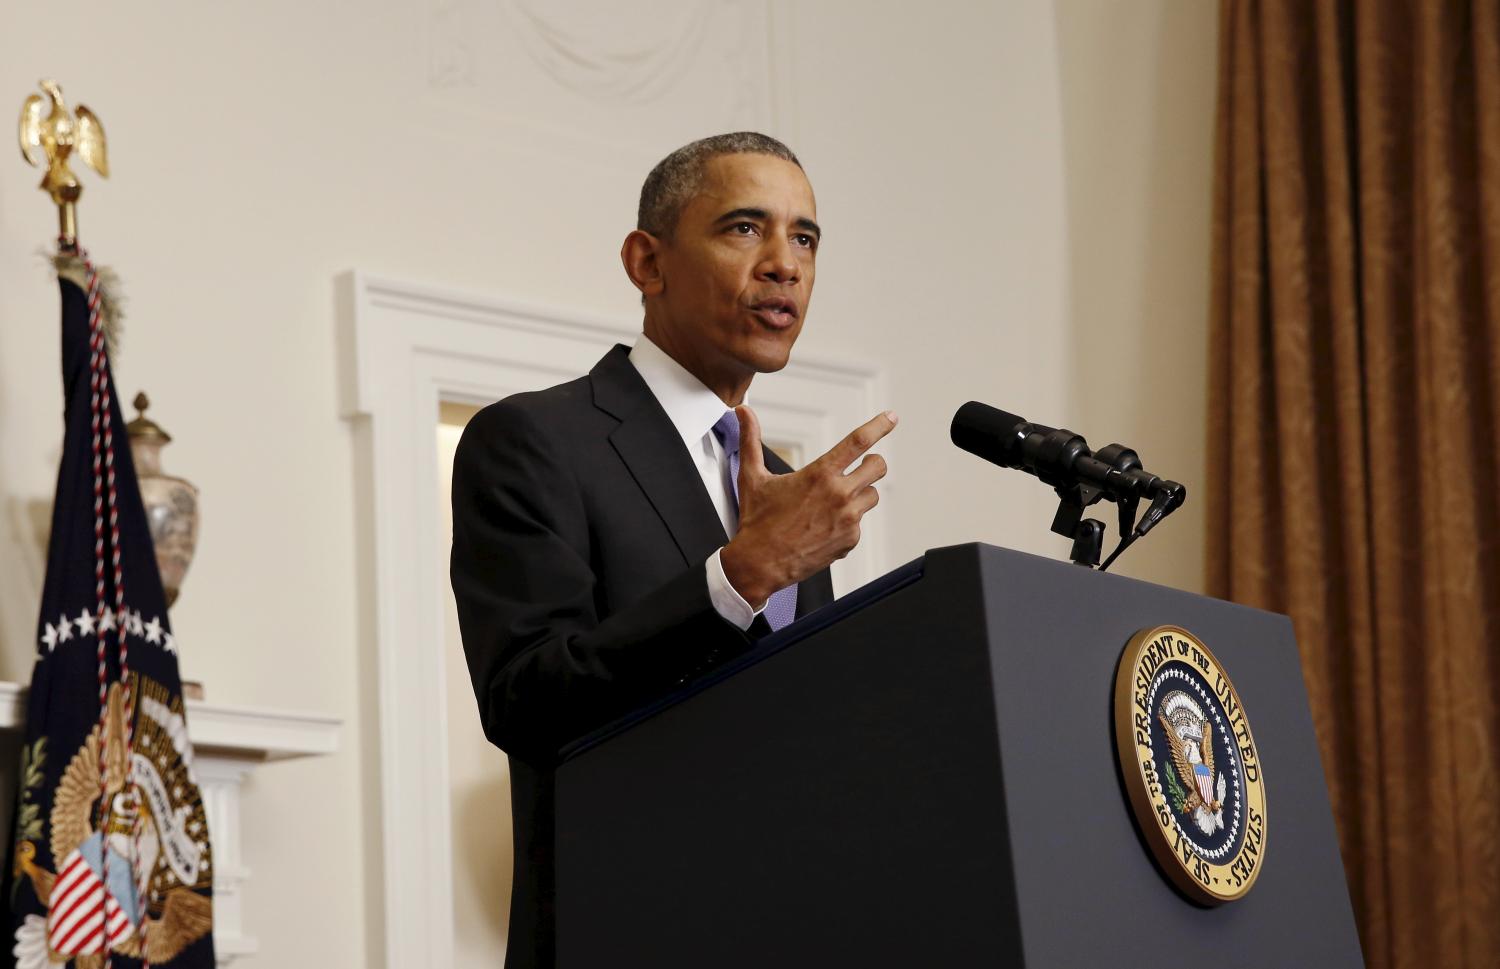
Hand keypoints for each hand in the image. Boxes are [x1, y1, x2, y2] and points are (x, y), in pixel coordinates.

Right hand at [721, 406, 896, 607]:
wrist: (760, 563)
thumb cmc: (757, 522)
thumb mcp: (752, 477)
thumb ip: (750, 439)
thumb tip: (743, 412)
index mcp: (820, 475)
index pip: (858, 441)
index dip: (879, 426)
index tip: (891, 418)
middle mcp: (839, 495)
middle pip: (878, 467)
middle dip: (873, 462)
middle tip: (863, 464)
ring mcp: (848, 520)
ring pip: (872, 496)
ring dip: (860, 494)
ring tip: (835, 501)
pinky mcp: (850, 540)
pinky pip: (860, 524)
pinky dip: (847, 522)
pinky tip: (825, 526)